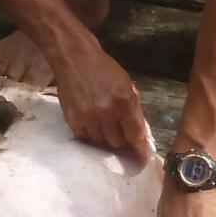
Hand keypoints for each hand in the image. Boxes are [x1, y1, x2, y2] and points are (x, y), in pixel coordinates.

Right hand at [56, 46, 154, 162]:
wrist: (75, 59)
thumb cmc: (104, 70)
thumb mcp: (127, 85)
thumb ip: (133, 109)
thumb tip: (138, 133)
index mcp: (124, 102)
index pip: (135, 135)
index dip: (140, 148)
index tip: (142, 157)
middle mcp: (106, 113)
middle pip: (118, 143)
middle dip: (122, 142)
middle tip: (121, 135)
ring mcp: (88, 118)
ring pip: (101, 143)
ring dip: (106, 139)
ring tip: (106, 128)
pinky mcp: (73, 121)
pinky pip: (85, 139)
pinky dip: (92, 136)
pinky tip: (93, 126)